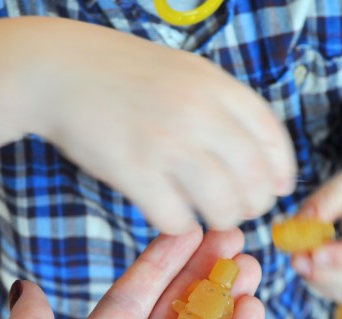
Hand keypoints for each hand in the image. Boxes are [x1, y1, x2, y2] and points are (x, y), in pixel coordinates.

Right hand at [0, 18, 294, 232]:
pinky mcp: (134, 172)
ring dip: (220, 220)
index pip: (273, 140)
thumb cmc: (124, 75)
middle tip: (239, 210)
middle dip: (254, 205)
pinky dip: (180, 225)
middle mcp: (199, 114)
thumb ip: (222, 106)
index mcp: (217, 86)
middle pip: (254, 181)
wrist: (59, 71)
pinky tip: (171, 214)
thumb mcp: (185, 72)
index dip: (282, 173)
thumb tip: (257, 156)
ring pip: (222, 207)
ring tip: (207, 215)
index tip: (276, 190)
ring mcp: (166, 144)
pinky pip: (177, 219)